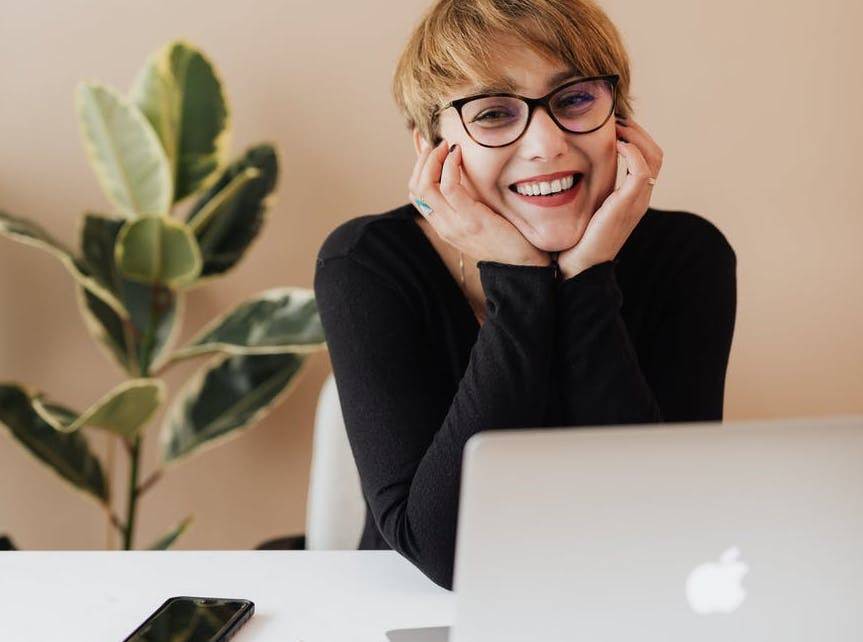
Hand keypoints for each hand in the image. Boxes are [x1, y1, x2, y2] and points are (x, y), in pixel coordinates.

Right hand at [408, 138, 550, 266]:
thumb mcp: (479, 218)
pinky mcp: (471, 219)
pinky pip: (449, 187)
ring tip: (446, 145)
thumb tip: (462, 173)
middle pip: (415, 188)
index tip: (431, 150)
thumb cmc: (507, 238)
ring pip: (425, 186)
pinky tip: (458, 154)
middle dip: (422, 160)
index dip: (418, 168)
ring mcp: (455, 224)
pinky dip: (450, 165)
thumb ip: (467, 201)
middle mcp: (444, 226)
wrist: (523, 264)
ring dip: (433, 159)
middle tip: (437, 143)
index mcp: (443, 226)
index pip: (416, 194)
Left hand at [557, 116, 663, 278]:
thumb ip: (587, 188)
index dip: (634, 136)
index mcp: (632, 197)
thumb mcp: (584, 206)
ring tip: (616, 126)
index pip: (648, 157)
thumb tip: (568, 166)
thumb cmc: (576, 238)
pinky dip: (632, 152)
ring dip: (636, 135)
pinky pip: (642, 170)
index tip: (612, 123)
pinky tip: (615, 144)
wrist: (578, 266)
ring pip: (654, 156)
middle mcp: (640, 198)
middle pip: (656, 152)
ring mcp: (637, 202)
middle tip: (614, 118)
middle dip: (637, 130)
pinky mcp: (628, 205)